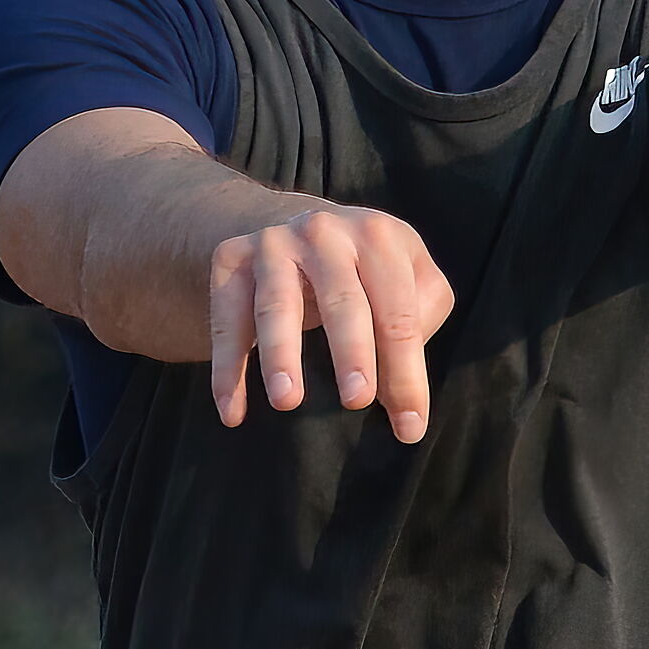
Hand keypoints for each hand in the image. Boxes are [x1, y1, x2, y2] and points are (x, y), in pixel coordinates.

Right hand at [208, 202, 454, 443]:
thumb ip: (421, 320)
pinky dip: (226, 367)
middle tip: (357, 401)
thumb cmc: (364, 269)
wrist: (292, 222)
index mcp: (380, 237)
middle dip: (352, 352)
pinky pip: (227, 318)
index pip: (399, 311)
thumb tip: (403, 391)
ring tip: (287, 401)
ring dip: (281, 354)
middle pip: (343, 300)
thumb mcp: (408, 274)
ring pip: (277, 304)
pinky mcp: (231, 258)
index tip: (409, 426)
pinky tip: (233, 410)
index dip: (405, 370)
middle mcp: (326, 233)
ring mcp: (274, 243)